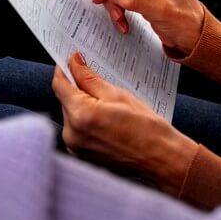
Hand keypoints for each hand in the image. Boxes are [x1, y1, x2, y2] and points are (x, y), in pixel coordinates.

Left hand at [51, 52, 197, 194]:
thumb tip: (74, 63)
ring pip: (71, 114)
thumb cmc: (146, 128)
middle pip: (64, 100)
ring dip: (82, 105)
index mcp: (80, 115)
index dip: (65, 69)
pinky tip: (106, 119)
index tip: (72, 60)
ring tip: (108, 106)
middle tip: (98, 82)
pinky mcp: (81, 155)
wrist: (161, 159)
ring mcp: (75, 147)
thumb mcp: (118, 94)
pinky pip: (77, 129)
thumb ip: (89, 78)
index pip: (59, 85)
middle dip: (77, 88)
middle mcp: (72, 133)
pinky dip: (86, 120)